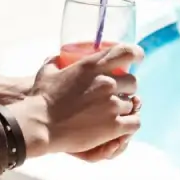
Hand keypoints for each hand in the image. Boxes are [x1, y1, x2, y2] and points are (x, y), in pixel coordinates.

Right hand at [8, 43, 142, 157]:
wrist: (40, 124)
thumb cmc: (41, 98)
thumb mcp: (47, 72)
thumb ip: (55, 61)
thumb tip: (56, 56)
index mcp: (92, 66)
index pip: (126, 52)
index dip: (136, 54)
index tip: (138, 58)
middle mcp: (106, 82)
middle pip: (133, 82)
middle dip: (126, 89)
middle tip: (116, 95)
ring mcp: (111, 104)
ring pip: (133, 104)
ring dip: (124, 108)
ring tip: (112, 114)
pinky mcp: (113, 125)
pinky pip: (135, 122)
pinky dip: (130, 124)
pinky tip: (121, 127)